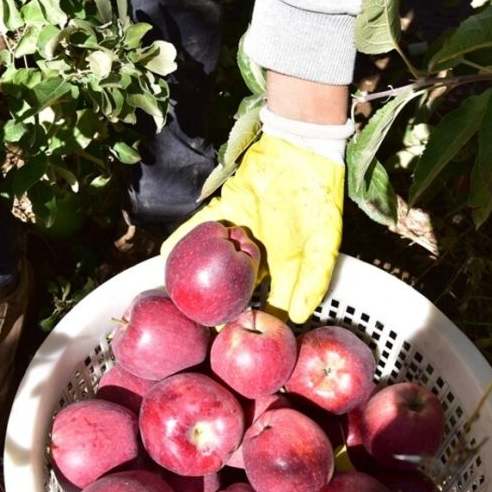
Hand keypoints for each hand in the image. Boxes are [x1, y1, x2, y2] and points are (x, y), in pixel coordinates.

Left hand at [161, 129, 344, 323]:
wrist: (302, 150)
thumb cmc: (319, 198)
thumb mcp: (325, 241)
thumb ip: (314, 278)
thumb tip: (298, 316)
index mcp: (285, 266)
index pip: (271, 303)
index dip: (259, 323)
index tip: (241, 340)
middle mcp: (261, 254)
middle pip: (239, 288)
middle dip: (222, 307)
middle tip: (203, 327)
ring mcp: (241, 233)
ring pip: (217, 262)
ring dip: (200, 278)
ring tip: (180, 299)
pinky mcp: (226, 210)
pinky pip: (201, 227)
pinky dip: (184, 239)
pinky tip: (167, 255)